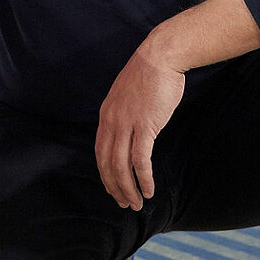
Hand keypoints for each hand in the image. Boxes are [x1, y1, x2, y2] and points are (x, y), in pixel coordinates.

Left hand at [95, 43, 184, 210]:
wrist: (160, 56)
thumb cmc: (150, 73)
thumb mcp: (128, 95)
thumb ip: (126, 114)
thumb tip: (132, 130)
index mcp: (106, 114)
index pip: (100, 151)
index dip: (105, 173)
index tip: (112, 187)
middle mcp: (112, 122)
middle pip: (108, 163)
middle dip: (114, 187)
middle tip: (123, 203)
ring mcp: (127, 124)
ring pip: (122, 166)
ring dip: (128, 188)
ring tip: (136, 203)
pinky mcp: (145, 126)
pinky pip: (140, 160)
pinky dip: (144, 178)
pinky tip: (149, 190)